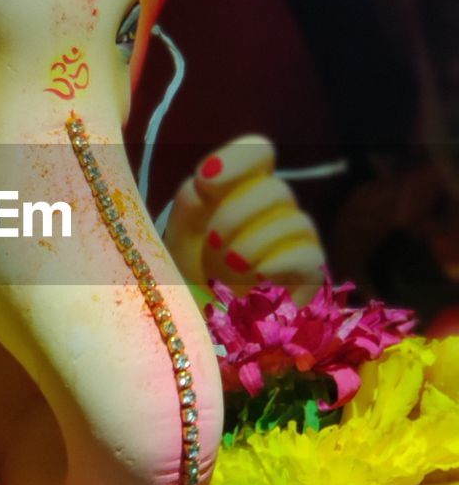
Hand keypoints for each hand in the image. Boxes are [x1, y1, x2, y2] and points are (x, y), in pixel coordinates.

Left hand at [163, 136, 325, 304]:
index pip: (259, 154)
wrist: (193, 329)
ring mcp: (295, 246)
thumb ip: (189, 203)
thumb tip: (204, 182)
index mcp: (240, 193)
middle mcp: (273, 214)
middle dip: (238, 214)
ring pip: (296, 221)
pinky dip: (278, 264)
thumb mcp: (175, 237)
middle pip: (276, 190)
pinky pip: (309, 257)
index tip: (206, 180)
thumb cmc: (183, 278)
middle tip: (212, 243)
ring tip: (228, 267)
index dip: (238, 159)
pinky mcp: (309, 279)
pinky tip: (254, 279)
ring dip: (255, 243)